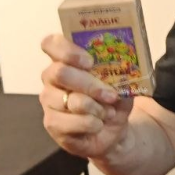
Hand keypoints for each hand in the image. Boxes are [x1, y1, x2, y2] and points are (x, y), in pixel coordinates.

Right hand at [40, 33, 133, 158]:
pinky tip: (98, 124)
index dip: (67, 50)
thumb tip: (125, 70)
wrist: (112, 130)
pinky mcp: (52, 123)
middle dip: (90, 84)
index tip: (90, 62)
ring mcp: (49, 100)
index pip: (51, 44)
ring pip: (68, 100)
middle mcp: (52, 77)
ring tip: (109, 113)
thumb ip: (120, 74)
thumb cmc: (112, 100)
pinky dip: (90, 124)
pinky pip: (69, 122)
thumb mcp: (122, 84)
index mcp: (66, 60)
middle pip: (60, 73)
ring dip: (95, 108)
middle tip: (110, 95)